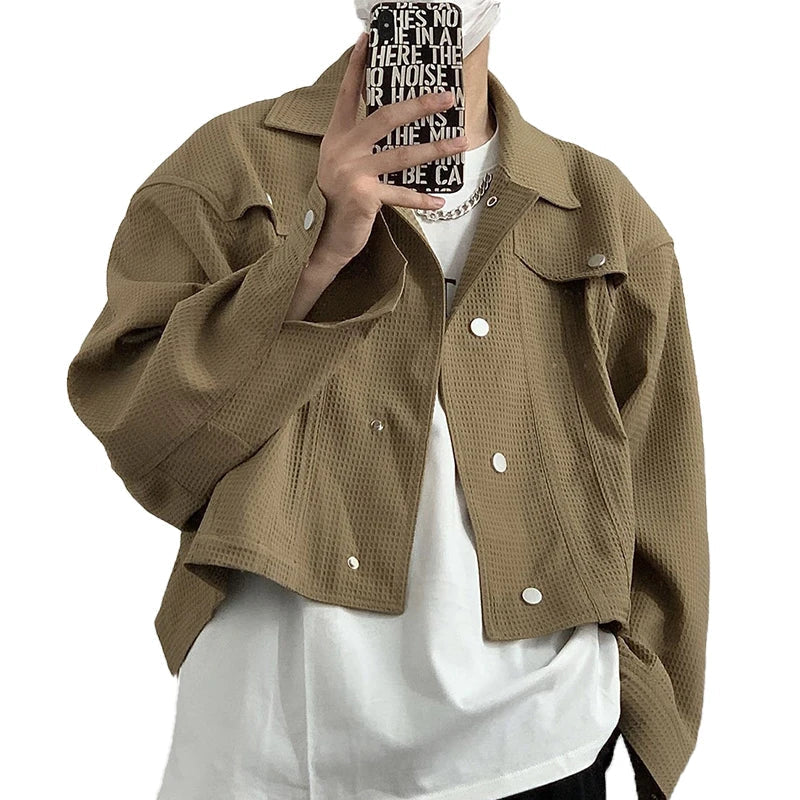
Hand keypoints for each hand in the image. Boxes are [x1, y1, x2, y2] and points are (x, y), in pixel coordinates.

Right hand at [310, 32, 468, 273]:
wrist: (326, 238)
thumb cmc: (340, 200)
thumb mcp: (345, 165)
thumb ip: (362, 145)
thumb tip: (398, 127)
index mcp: (337, 137)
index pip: (348, 94)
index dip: (358, 66)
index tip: (368, 40)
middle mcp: (343, 149)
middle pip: (385, 117)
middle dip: (420, 105)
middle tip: (447, 97)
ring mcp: (352, 172)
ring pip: (401, 154)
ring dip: (435, 149)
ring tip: (460, 143)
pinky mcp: (364, 196)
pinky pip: (400, 194)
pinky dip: (422, 199)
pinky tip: (440, 200)